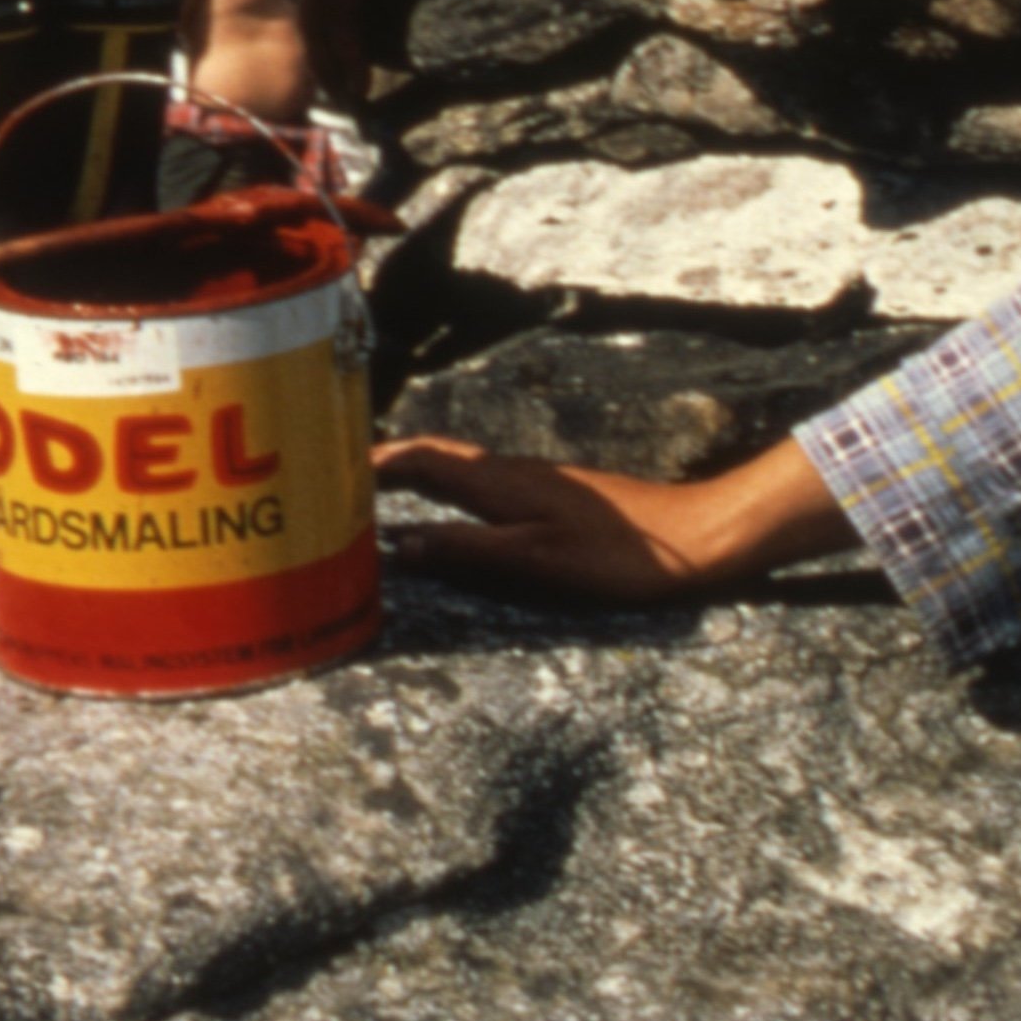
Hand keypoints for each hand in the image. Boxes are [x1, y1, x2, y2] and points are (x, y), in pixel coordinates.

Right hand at [272, 0, 457, 103]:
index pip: (337, 7)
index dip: (345, 51)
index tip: (361, 86)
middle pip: (316, 18)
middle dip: (328, 63)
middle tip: (351, 107)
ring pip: (312, 9)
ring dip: (322, 49)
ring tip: (342, 90)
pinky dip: (324, 27)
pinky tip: (343, 47)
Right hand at [372, 431, 850, 603]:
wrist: (695, 538)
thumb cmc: (620, 556)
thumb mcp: (540, 561)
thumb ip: (471, 549)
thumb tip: (401, 544)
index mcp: (503, 481)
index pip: (424, 458)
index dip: (375, 460)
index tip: (326, 469)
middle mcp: (513, 470)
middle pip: (435, 459)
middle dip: (383, 466)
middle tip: (334, 487)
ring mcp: (533, 480)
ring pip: (457, 471)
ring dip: (412, 480)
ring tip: (370, 503)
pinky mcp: (551, 496)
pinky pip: (480, 487)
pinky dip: (445, 495)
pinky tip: (442, 518)